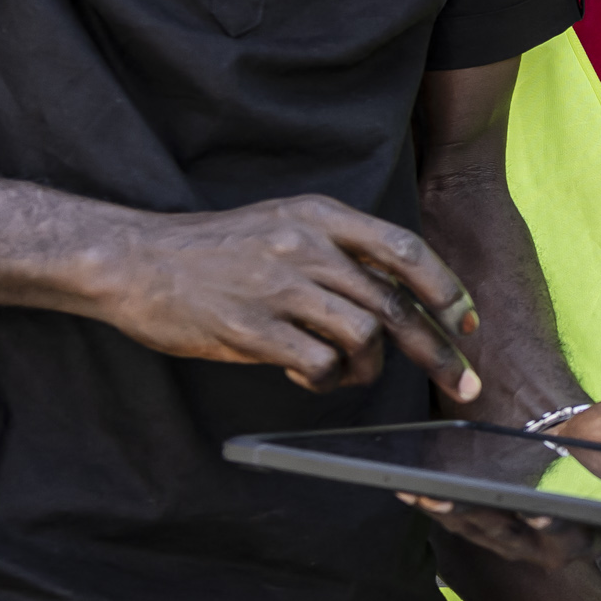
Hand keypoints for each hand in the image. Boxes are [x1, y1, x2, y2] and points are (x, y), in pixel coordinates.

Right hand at [82, 197, 483, 395]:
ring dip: (366, 367)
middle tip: (461, 383)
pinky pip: (317, 364)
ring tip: (344, 371)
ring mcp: (279, 286)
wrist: (134, 261)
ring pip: (363, 336)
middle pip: (395, 304)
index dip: (445, 290)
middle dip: (437, 350)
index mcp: (319, 216)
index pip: (404, 250)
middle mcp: (306, 246)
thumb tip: (393, 298)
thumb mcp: (281, 225)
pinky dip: (322, 379)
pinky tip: (302, 373)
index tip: (466, 323)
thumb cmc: (212, 250)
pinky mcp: (252, 328)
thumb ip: (336, 252)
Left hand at [410, 398, 600, 570]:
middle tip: (466, 506)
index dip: (560, 531)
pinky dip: (434, 505)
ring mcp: (518, 529)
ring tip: (427, 493)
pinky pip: (458, 518)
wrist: (570, 422)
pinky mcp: (486, 515)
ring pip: (485, 530)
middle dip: (495, 526)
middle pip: (525, 540)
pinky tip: (409, 488)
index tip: (540, 520)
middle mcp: (558, 537)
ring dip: (454, 515)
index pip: (585, 534)